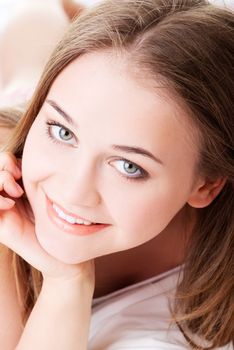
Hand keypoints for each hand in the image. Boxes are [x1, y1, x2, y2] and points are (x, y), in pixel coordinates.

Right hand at [0, 152, 94, 286]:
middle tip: (17, 178)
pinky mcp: (1, 226)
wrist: (64, 258)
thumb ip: (42, 178)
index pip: (2, 163)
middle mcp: (8, 197)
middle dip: (1, 168)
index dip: (6, 160)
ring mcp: (3, 211)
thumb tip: (36, 158)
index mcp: (20, 187)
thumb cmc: (63, 224)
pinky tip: (9, 203)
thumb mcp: (53, 195)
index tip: (21, 169)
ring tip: (15, 191)